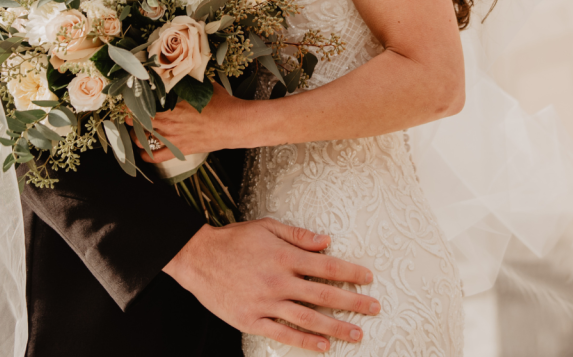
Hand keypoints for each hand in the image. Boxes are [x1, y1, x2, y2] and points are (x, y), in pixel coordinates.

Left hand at [128, 82, 248, 161]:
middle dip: (130, 116)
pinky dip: (146, 155)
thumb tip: (184, 73)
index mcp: (173, 104)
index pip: (145, 102)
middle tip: (128, 113)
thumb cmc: (222, 103)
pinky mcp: (180, 149)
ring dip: (134, 134)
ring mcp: (173, 137)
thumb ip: (191, 82)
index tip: (130, 98)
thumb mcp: (205, 86)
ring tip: (133, 129)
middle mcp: (170, 121)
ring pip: (143, 138)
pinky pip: (156, 156)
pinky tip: (143, 151)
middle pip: (140, 120)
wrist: (234, 124)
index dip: (133, 101)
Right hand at [165, 217, 379, 351]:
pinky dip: (305, 341)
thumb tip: (327, 241)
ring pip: (308, 319)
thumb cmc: (234, 239)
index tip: (368, 278)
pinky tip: (323, 346)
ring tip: (357, 333)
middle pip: (323, 295)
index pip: (326, 266)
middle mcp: (279, 281)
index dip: (350, 272)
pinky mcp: (252, 320)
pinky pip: (283, 334)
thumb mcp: (267, 227)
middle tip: (374, 308)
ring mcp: (265, 303)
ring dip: (336, 327)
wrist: (198, 257)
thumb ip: (298, 236)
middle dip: (353, 302)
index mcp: (284, 256)